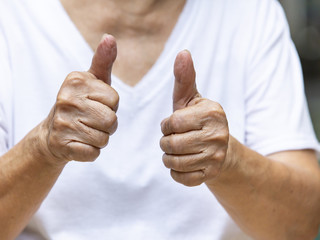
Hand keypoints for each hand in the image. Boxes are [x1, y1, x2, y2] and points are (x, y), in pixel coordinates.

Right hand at [41, 34, 118, 164]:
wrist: (51, 134)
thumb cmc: (80, 104)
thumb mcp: (92, 81)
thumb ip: (103, 61)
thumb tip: (110, 37)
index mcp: (75, 81)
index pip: (115, 100)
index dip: (110, 105)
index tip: (95, 104)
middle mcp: (66, 100)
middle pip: (112, 121)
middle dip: (107, 124)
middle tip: (91, 121)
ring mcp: (62, 124)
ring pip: (104, 139)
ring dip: (99, 139)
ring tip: (84, 132)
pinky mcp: (61, 146)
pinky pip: (94, 154)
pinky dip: (90, 152)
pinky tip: (78, 144)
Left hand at [160, 51, 229, 186]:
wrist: (222, 148)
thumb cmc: (199, 120)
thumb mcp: (191, 98)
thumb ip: (184, 78)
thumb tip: (182, 52)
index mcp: (212, 113)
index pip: (171, 123)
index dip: (166, 125)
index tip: (174, 124)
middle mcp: (217, 135)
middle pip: (170, 144)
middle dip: (166, 142)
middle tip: (175, 139)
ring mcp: (216, 157)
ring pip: (173, 162)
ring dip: (169, 157)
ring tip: (178, 150)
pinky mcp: (211, 175)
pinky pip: (180, 177)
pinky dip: (176, 171)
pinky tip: (184, 162)